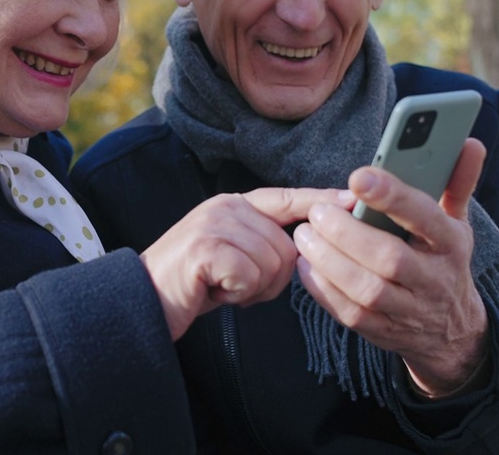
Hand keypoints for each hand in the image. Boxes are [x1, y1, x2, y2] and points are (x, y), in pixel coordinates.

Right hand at [142, 187, 348, 340]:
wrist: (143, 301)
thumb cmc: (193, 283)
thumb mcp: (232, 255)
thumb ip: (263, 243)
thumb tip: (304, 248)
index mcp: (234, 204)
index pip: (288, 198)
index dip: (321, 202)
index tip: (354, 201)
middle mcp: (225, 206)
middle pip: (287, 246)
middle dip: (269, 278)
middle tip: (232, 284)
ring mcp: (214, 223)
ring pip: (273, 263)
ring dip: (252, 289)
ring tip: (221, 286)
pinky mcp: (206, 247)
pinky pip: (251, 276)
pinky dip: (237, 294)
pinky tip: (213, 291)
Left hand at [292, 138, 490, 395]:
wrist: (451, 331)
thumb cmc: (442, 259)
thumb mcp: (456, 222)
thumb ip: (456, 181)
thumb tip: (469, 141)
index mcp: (451, 243)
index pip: (426, 217)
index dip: (393, 196)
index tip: (359, 176)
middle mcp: (434, 280)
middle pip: (390, 258)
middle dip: (348, 233)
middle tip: (316, 212)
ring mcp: (409, 310)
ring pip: (366, 290)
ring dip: (329, 261)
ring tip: (304, 234)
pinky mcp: (383, 332)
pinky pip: (349, 313)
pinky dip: (322, 289)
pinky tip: (305, 264)